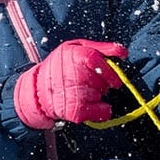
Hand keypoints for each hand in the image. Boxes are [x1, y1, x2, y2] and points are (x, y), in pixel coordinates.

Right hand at [14, 39, 128, 129]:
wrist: (37, 90)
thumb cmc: (59, 66)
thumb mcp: (75, 47)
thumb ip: (100, 48)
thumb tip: (122, 53)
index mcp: (76, 56)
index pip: (100, 61)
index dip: (110, 71)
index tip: (113, 78)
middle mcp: (77, 75)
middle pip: (104, 81)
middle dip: (102, 83)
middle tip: (89, 82)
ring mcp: (77, 94)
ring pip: (103, 95)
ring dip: (98, 95)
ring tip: (81, 91)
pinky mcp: (77, 111)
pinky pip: (103, 112)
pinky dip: (102, 111)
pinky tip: (90, 105)